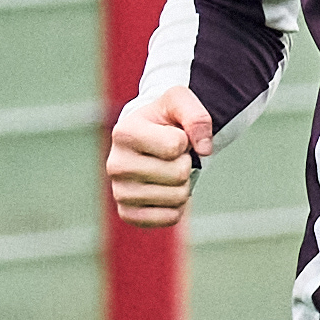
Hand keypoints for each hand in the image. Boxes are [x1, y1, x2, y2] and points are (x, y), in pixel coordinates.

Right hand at [103, 89, 210, 230]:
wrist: (149, 138)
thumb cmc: (165, 118)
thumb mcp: (180, 101)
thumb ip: (196, 115)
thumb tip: (204, 149)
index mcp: (124, 133)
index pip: (175, 146)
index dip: (185, 141)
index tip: (173, 135)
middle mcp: (115, 164)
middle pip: (178, 174)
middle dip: (187, 164)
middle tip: (173, 156)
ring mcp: (119, 191)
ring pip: (177, 198)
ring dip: (185, 184)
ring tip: (169, 170)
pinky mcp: (128, 213)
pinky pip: (170, 218)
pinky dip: (178, 206)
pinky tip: (166, 190)